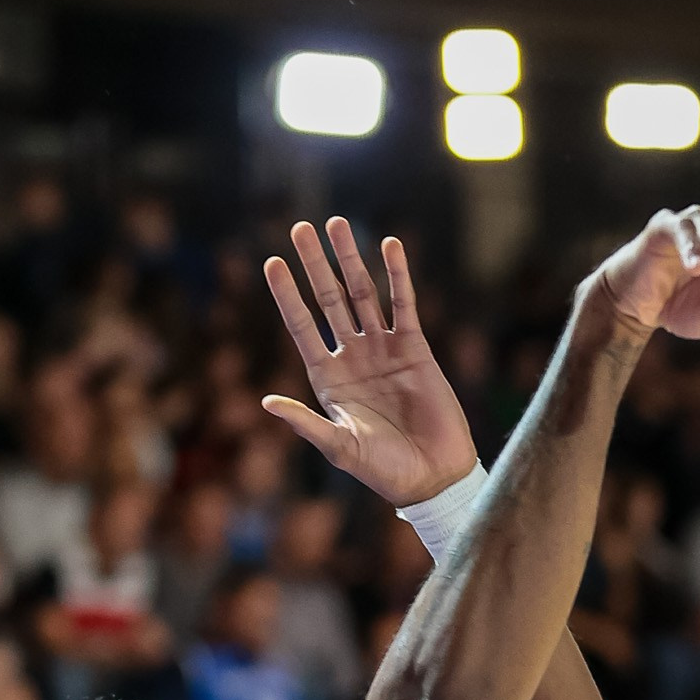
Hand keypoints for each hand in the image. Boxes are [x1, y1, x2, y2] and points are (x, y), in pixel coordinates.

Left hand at [262, 218, 478, 505]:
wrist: (432, 475)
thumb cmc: (382, 469)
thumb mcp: (338, 446)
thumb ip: (305, 422)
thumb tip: (267, 402)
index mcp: (326, 378)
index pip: (301, 325)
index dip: (287, 294)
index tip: (272, 262)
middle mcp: (351, 357)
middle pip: (328, 299)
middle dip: (314, 264)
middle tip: (299, 228)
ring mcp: (382, 349)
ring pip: (363, 293)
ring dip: (350, 258)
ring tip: (337, 224)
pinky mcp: (415, 347)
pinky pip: (404, 303)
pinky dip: (398, 275)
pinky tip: (389, 246)